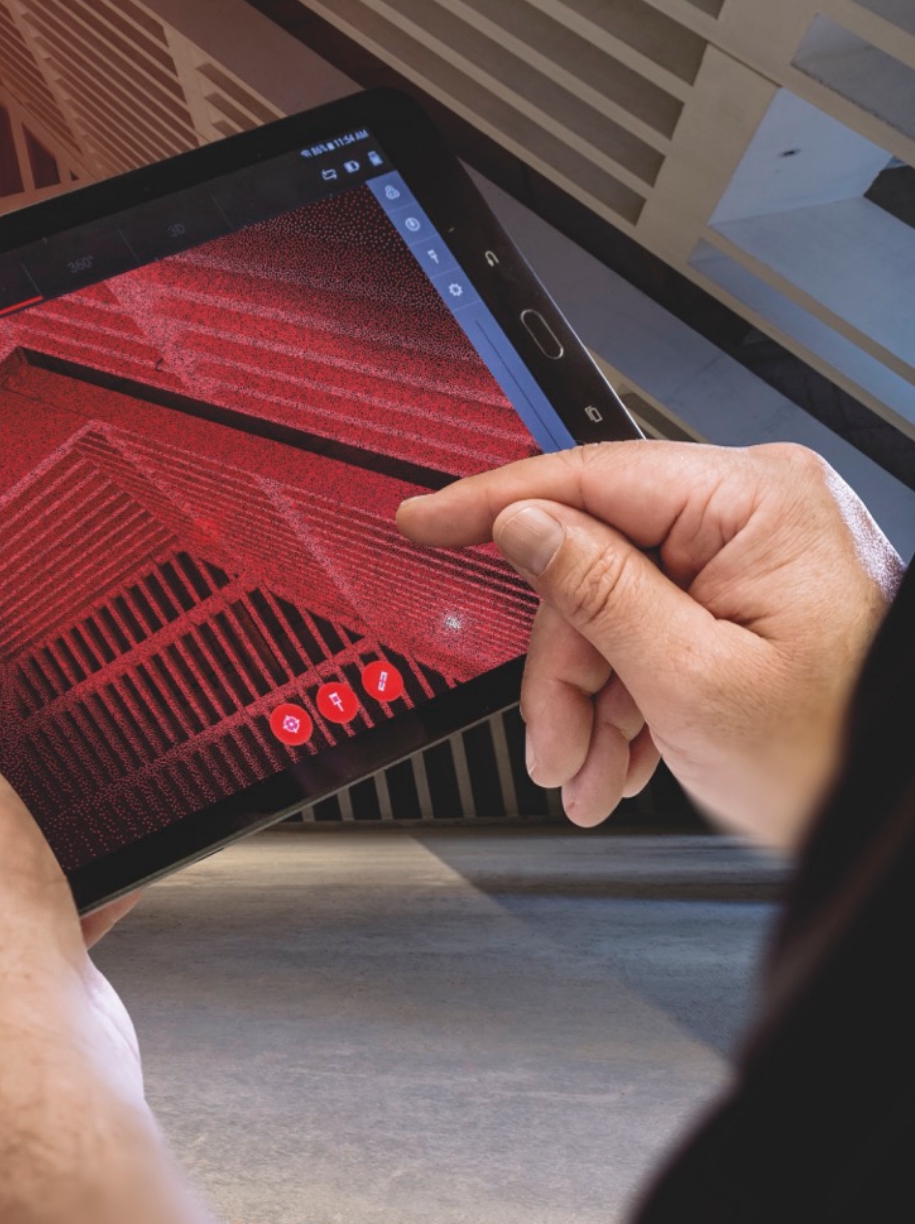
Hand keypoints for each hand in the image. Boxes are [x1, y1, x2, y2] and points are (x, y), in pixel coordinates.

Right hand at [398, 441, 901, 847]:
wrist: (891, 816)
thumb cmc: (840, 757)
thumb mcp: (692, 681)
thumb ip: (595, 590)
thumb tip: (521, 524)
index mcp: (755, 502)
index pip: (588, 478)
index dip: (492, 505)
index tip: (425, 521)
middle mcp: (757, 511)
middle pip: (592, 563)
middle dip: (564, 670)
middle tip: (552, 746)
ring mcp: (755, 554)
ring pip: (613, 608)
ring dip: (588, 701)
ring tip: (588, 775)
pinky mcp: (751, 595)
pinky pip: (654, 628)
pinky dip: (628, 698)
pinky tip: (621, 757)